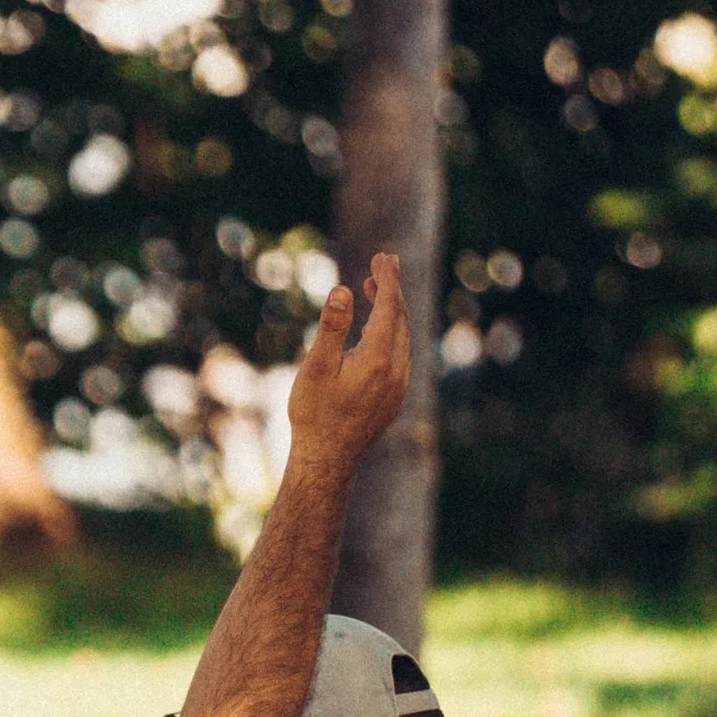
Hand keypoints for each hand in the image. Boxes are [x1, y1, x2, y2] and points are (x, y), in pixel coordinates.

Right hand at [285, 252, 410, 464]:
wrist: (326, 459)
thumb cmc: (314, 413)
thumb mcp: (316, 367)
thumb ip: (332, 328)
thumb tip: (343, 290)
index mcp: (378, 359)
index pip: (390, 308)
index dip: (388, 280)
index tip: (385, 257)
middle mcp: (396, 371)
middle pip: (401, 319)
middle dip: (392, 290)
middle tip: (381, 265)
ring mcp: (399, 386)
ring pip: (403, 338)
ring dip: (392, 312)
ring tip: (374, 292)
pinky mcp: (394, 398)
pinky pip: (400, 355)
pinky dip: (392, 334)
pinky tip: (376, 332)